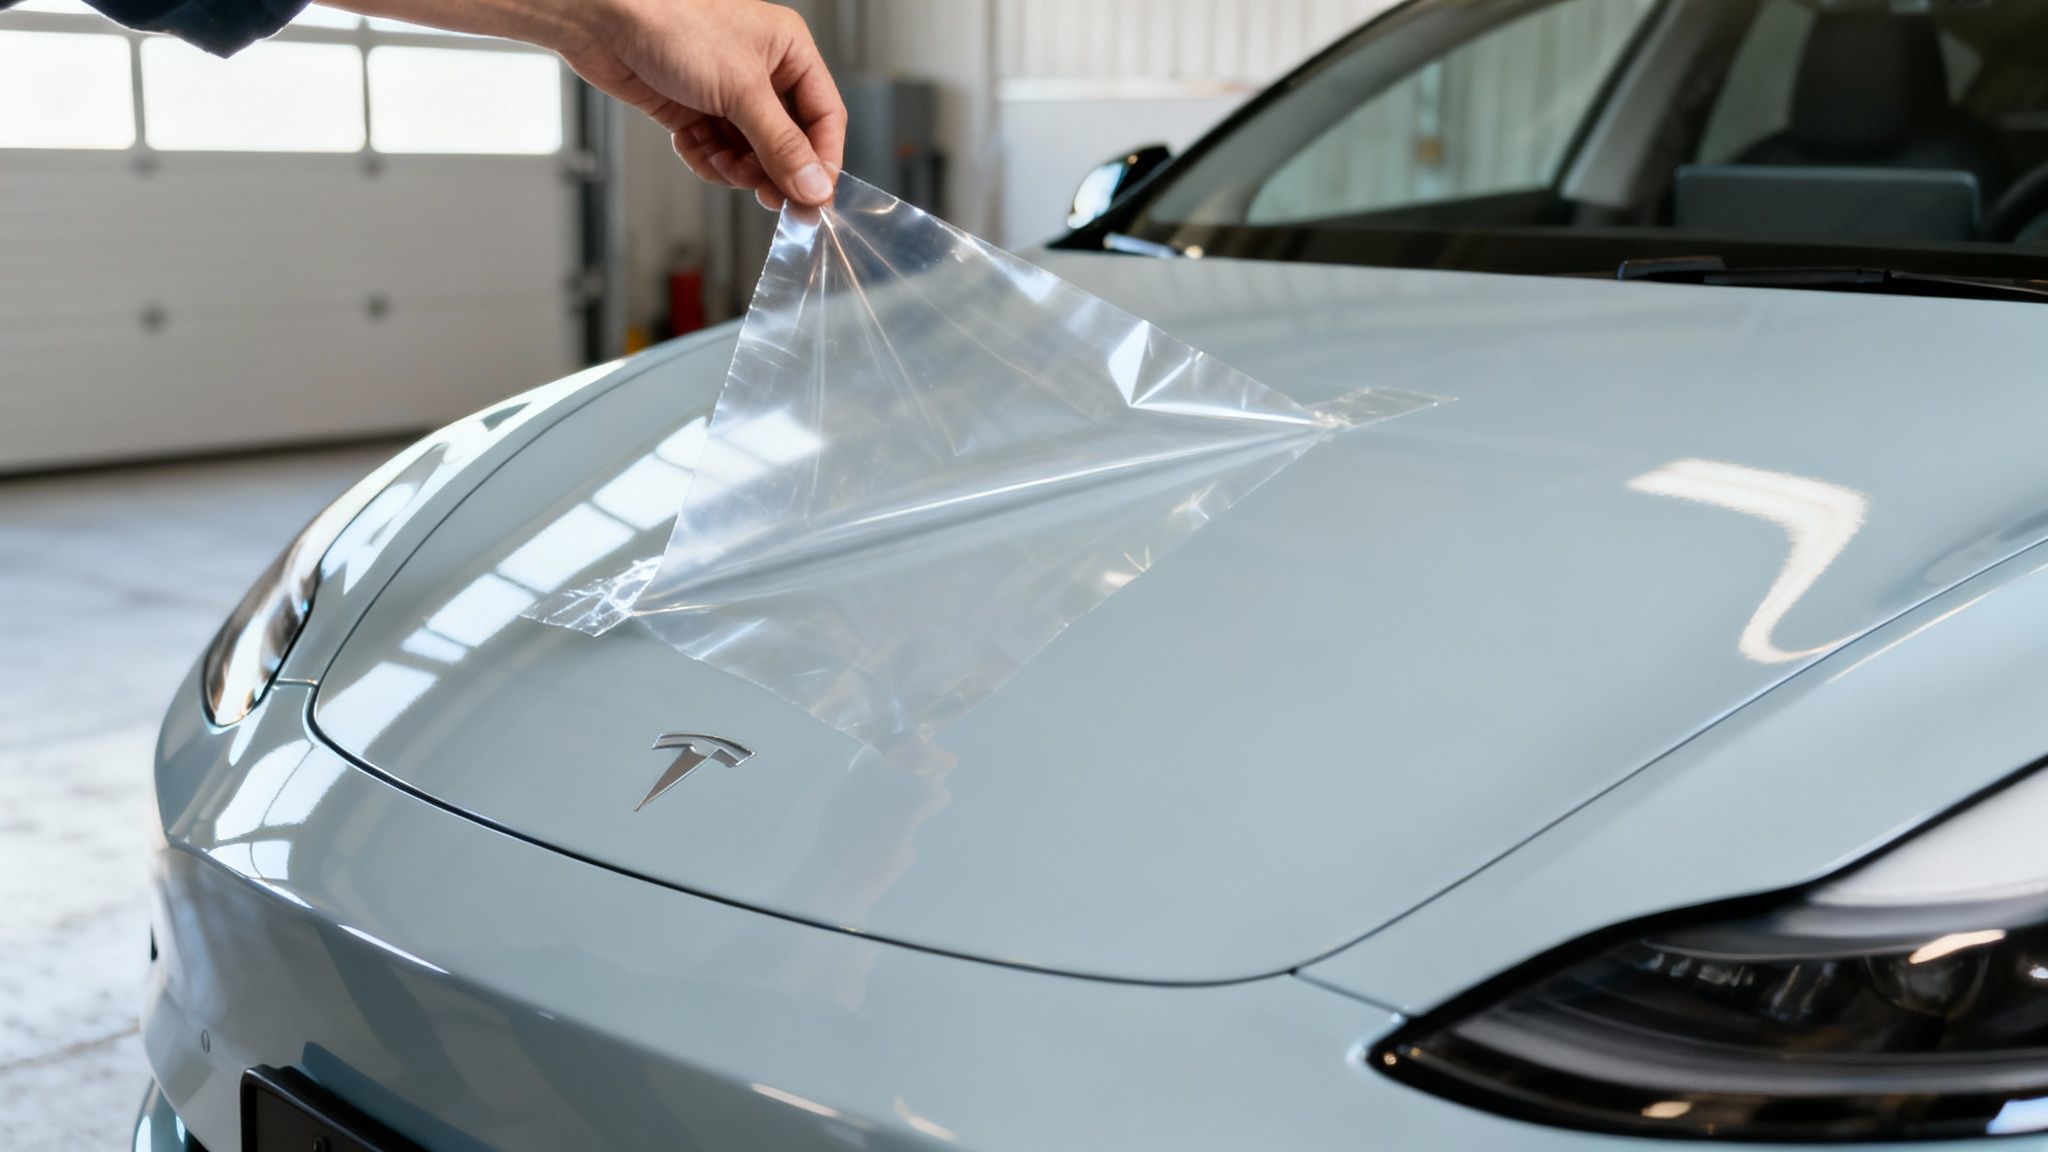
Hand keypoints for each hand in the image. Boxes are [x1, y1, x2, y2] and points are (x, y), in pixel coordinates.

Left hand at [564, 0, 845, 209]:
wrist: (604, 19)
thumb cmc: (674, 22)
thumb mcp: (742, 89)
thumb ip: (781, 145)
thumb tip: (814, 186)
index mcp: (788, 51)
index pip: (824, 117)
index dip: (821, 160)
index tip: (815, 198)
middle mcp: (761, 72)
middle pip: (786, 142)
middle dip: (775, 170)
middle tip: (772, 198)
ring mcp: (725, 92)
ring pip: (749, 152)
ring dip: (737, 168)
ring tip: (724, 165)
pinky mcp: (692, 108)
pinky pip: (714, 151)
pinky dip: (705, 158)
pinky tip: (693, 146)